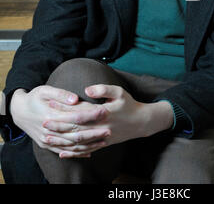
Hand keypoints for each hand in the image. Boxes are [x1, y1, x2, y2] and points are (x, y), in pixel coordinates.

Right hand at [10, 86, 107, 157]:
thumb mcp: (44, 90)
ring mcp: (47, 140)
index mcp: (50, 114)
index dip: (90, 115)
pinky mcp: (46, 145)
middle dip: (93, 132)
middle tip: (109, 129)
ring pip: (71, 146)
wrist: (18, 111)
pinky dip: (77, 153)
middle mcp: (49, 130)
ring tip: (104, 140)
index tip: (104, 112)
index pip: (75, 116)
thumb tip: (75, 99)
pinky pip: (64, 152)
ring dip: (88, 144)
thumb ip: (60, 94)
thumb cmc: (34, 98)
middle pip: (75, 133)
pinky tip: (90, 152)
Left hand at [43, 84, 173, 157]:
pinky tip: (62, 152)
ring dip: (62, 140)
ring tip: (47, 138)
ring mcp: (101, 138)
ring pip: (78, 142)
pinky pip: (86, 151)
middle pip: (75, 128)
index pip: (79, 112)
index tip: (51, 104)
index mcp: (103, 113)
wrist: (142, 122)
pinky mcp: (102, 145)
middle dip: (58, 126)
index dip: (64, 109)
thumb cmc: (129, 104)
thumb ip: (103, 89)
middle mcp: (100, 127)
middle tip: (43, 122)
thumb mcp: (119, 92)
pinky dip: (73, 153)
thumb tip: (86, 89)